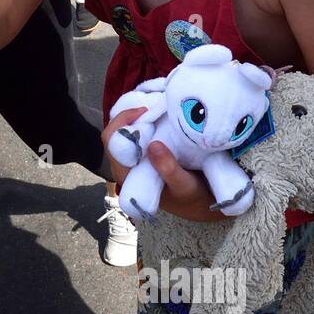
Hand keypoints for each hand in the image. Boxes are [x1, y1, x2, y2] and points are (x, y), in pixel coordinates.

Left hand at [102, 107, 225, 222]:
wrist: (201, 205)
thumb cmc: (191, 197)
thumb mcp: (184, 185)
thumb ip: (168, 169)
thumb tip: (152, 145)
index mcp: (127, 176)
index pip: (111, 143)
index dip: (122, 122)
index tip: (145, 112)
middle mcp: (125, 167)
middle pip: (115, 134)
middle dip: (130, 116)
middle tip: (153, 108)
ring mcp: (133, 161)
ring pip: (125, 133)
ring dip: (138, 119)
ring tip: (157, 110)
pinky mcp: (144, 157)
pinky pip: (137, 135)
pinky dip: (145, 123)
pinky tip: (160, 117)